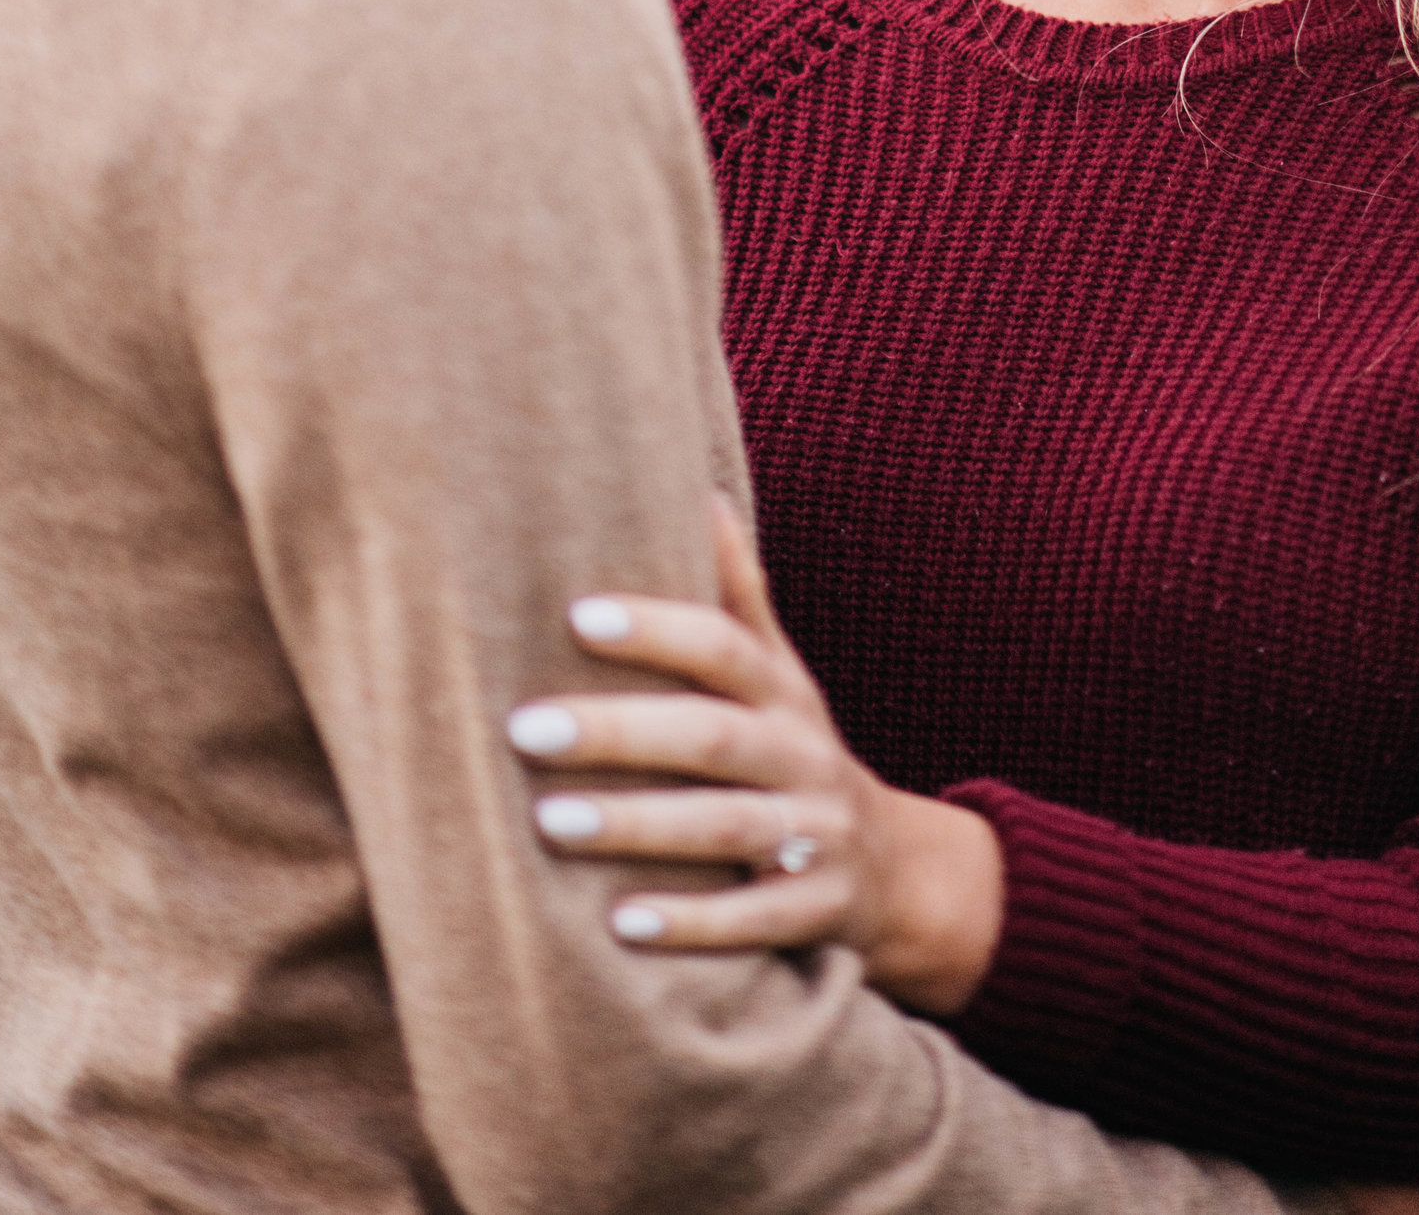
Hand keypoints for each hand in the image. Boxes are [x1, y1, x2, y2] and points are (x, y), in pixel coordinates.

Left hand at [509, 496, 1004, 1016]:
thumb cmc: (794, 753)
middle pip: (713, 735)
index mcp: (782, 691)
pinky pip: (754, 919)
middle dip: (620, 731)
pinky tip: (619, 926)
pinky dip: (691, 924)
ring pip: (729, 826)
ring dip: (640, 825)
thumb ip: (738, 594)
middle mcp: (803, 754)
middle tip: (525, 729)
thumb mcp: (779, 674)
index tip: (576, 614)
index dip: (656, 628)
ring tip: (550, 822)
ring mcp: (816, 835)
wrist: (893, 871)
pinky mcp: (818, 913)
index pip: (721, 645)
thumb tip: (698, 491)